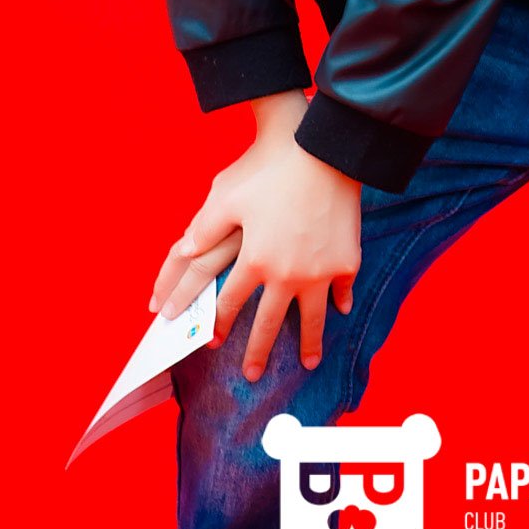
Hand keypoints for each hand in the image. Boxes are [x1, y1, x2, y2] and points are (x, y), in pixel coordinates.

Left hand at [148, 113, 361, 379]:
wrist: (326, 155)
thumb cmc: (272, 172)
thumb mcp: (229, 197)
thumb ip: (205, 228)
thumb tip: (182, 251)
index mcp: (254, 261)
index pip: (230, 302)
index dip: (218, 322)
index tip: (211, 341)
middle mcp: (286, 275)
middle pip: (270, 323)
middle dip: (258, 350)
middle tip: (251, 374)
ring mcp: (319, 272)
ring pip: (312, 319)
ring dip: (310, 343)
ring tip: (309, 362)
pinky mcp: (345, 261)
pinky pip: (342, 290)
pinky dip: (340, 301)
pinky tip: (339, 311)